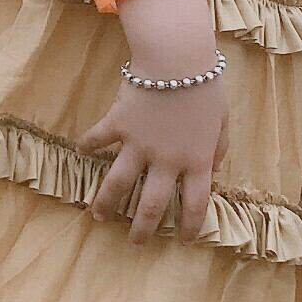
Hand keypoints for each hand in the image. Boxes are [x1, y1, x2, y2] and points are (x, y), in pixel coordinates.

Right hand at [75, 51, 231, 244]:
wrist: (177, 59)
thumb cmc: (205, 86)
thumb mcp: (222, 121)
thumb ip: (218, 148)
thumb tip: (213, 170)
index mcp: (196, 161)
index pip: (195, 205)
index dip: (191, 227)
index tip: (185, 240)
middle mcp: (166, 161)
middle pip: (152, 206)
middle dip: (143, 229)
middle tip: (136, 242)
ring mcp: (139, 145)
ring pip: (118, 185)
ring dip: (106, 203)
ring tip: (98, 215)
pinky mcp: (118, 125)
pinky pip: (98, 139)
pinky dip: (87, 145)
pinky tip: (80, 150)